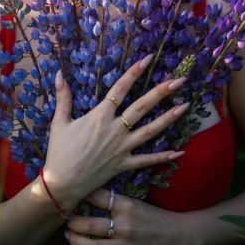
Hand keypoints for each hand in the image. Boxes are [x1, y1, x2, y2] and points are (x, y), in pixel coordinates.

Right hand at [44, 54, 188, 210]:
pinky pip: (147, 160)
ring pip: (150, 131)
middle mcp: (114, 130)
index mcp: (99, 116)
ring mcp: (122, 148)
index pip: (120, 89)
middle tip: (179, 81)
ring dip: (168, 119)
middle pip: (142, 107)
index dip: (134, 72)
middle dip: (161, 92)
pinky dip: (163, 156)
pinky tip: (180, 151)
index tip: (148, 59)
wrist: (62, 185)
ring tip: (185, 106)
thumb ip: (63, 98)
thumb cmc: (59, 152)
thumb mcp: (59, 122)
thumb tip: (59, 73)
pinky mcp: (124, 164)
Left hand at [63, 188, 188, 244]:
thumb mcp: (136, 203)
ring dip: (76, 242)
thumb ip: (115, 201)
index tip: (70, 195)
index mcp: (127, 206)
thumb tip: (89, 195)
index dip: (82, 196)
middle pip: (90, 225)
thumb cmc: (155, 216)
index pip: (97, 198)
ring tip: (68, 235)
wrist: (178, 235)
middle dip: (73, 222)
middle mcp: (124, 226)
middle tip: (65, 219)